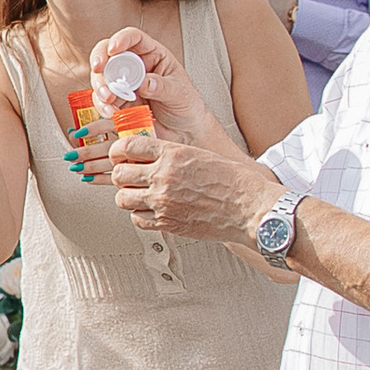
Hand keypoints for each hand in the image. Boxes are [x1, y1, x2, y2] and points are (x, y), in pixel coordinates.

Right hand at [87, 25, 237, 150]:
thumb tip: (144, 82)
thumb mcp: (180, 94)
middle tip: (99, 70)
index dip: (121, 39)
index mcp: (153, 55)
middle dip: (101, 61)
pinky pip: (102, 100)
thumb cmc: (186, 106)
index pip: (134, 38)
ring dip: (101, 87)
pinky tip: (112, 112)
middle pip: (109, 55)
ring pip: (102, 77)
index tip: (113, 49)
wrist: (184, 132)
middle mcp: (135, 67)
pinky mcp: (117, 102)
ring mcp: (124, 85)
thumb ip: (162, 87)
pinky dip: (102, 106)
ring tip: (109, 99)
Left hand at [110, 132, 277, 245]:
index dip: (118, 151)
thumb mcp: (201, 155)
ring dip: (128, 197)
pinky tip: (151, 212)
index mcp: (173, 154)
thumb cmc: (234, 182)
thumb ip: (172, 156)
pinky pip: (137, 220)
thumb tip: (150, 157)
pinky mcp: (167, 223)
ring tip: (140, 196)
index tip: (119, 155)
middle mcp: (164, 176)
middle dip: (121, 176)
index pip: (128, 145)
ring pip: (122, 199)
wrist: (250, 208)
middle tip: (129, 178)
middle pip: (119, 174)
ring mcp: (163, 201)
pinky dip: (140, 216)